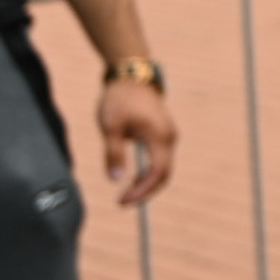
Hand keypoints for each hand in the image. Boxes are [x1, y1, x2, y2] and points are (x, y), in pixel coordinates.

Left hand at [99, 80, 176, 206]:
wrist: (132, 77)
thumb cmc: (119, 99)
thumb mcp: (110, 126)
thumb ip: (114, 153)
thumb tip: (116, 180)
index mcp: (158, 135)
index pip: (157, 172)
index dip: (142, 190)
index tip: (122, 201)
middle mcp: (169, 137)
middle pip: (165, 174)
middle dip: (146, 192)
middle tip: (123, 202)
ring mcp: (169, 134)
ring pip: (165, 168)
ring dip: (148, 184)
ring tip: (126, 193)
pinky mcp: (164, 133)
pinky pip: (162, 159)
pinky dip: (150, 173)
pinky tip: (134, 178)